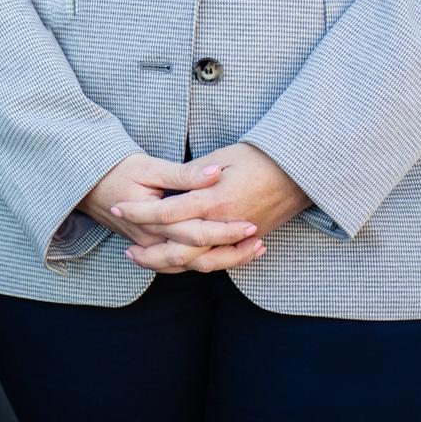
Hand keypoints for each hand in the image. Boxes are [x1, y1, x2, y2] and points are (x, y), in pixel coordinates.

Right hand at [78, 151, 267, 273]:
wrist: (85, 182)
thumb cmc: (116, 169)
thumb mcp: (148, 166)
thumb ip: (184, 174)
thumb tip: (215, 172)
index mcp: (154, 221)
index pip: (197, 232)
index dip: (227, 230)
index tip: (253, 224)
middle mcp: (153, 241)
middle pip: (198, 257)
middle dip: (232, 252)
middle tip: (261, 241)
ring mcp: (150, 247)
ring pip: (191, 266)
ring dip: (223, 260)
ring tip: (254, 250)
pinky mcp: (151, 246)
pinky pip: (180, 264)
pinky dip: (206, 262)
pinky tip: (227, 254)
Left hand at [111, 142, 312, 271]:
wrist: (302, 171)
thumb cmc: (262, 156)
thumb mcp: (224, 155)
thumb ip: (194, 174)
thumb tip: (171, 185)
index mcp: (214, 199)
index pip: (167, 213)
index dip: (139, 212)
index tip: (117, 209)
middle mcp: (225, 224)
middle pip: (179, 250)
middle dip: (150, 254)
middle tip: (128, 252)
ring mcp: (239, 236)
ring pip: (199, 263)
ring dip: (171, 266)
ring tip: (149, 262)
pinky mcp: (249, 241)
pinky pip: (220, 262)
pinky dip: (199, 266)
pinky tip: (183, 263)